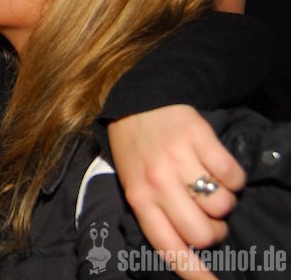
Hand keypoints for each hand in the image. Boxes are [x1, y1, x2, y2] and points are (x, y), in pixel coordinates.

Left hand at [108, 105, 244, 279]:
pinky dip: (233, 178)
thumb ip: (156, 215)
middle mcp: (157, 182)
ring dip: (223, 202)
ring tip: (208, 186)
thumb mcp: (134, 185)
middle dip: (212, 231)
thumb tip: (187, 248)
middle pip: (202, 233)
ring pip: (221, 205)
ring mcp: (178, 159)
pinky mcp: (199, 138)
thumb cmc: (137, 152)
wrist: (138, 104)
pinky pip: (233, 175)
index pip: (168, 246)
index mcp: (139, 199)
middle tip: (206, 215)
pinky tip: (216, 168)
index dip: (193, 272)